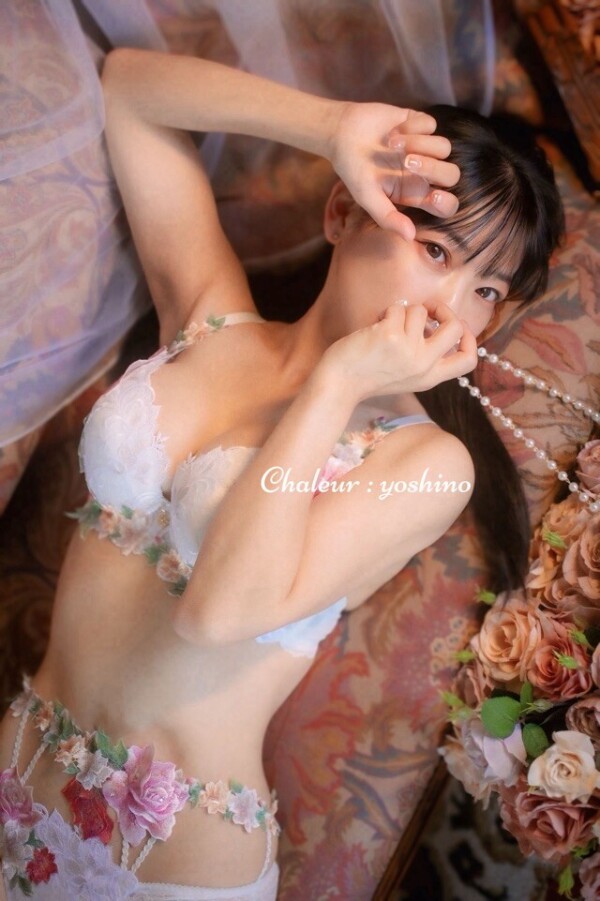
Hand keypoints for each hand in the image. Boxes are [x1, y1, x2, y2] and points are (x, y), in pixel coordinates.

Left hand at [320, 301, 477, 400]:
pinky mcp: (391, 336)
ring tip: (386, 325)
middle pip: (455, 328)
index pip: (468, 361)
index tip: (457, 326)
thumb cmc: (368, 374)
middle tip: (427, 309)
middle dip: (444, 310)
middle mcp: (424, 366)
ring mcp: (409, 350)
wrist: (339, 384)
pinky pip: (398, 308)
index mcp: (430, 378)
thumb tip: (434, 321)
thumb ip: (423, 356)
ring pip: (420, 311)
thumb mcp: (405, 374)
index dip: (470, 339)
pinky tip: (374, 327)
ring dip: (403, 311)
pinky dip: (386, 312)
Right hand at [329, 102, 459, 240]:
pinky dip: (411, 127)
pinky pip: (431, 125)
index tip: (434, 196)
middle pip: (451, 174)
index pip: (446, 204)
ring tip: (391, 144)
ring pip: (444, 147)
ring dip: (417, 144)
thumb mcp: (367, 198)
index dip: (447, 202)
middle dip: (433, 168)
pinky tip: (393, 132)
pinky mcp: (420, 123)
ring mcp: (424, 147)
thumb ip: (388, 218)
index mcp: (415, 193)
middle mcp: (424, 172)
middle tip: (406, 161)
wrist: (341, 134)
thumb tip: (410, 237)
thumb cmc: (354, 170)